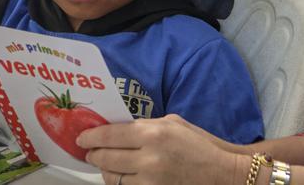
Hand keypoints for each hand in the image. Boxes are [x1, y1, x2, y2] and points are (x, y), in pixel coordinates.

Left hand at [78, 115, 247, 184]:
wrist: (222, 173)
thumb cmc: (201, 145)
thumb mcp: (173, 124)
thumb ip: (145, 126)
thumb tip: (118, 129)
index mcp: (154, 133)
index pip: (109, 135)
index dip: (91, 137)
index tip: (82, 138)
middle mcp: (148, 158)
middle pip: (105, 158)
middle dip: (94, 154)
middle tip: (90, 151)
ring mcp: (149, 181)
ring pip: (111, 177)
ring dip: (105, 170)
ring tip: (106, 164)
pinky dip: (120, 182)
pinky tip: (122, 176)